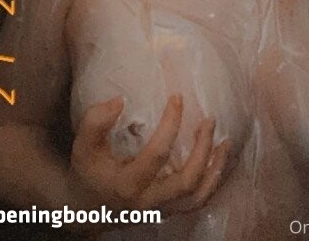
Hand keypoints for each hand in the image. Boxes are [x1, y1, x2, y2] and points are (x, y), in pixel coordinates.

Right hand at [68, 93, 232, 223]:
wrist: (86, 209)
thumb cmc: (88, 171)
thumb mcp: (83, 146)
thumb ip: (95, 122)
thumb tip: (119, 101)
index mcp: (128, 184)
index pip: (157, 154)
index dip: (170, 124)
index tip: (177, 97)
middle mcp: (148, 201)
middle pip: (186, 180)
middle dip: (202, 149)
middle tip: (209, 120)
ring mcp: (160, 209)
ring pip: (197, 197)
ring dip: (214, 169)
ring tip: (225, 143)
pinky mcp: (168, 211)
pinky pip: (196, 202)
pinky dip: (212, 183)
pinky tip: (219, 161)